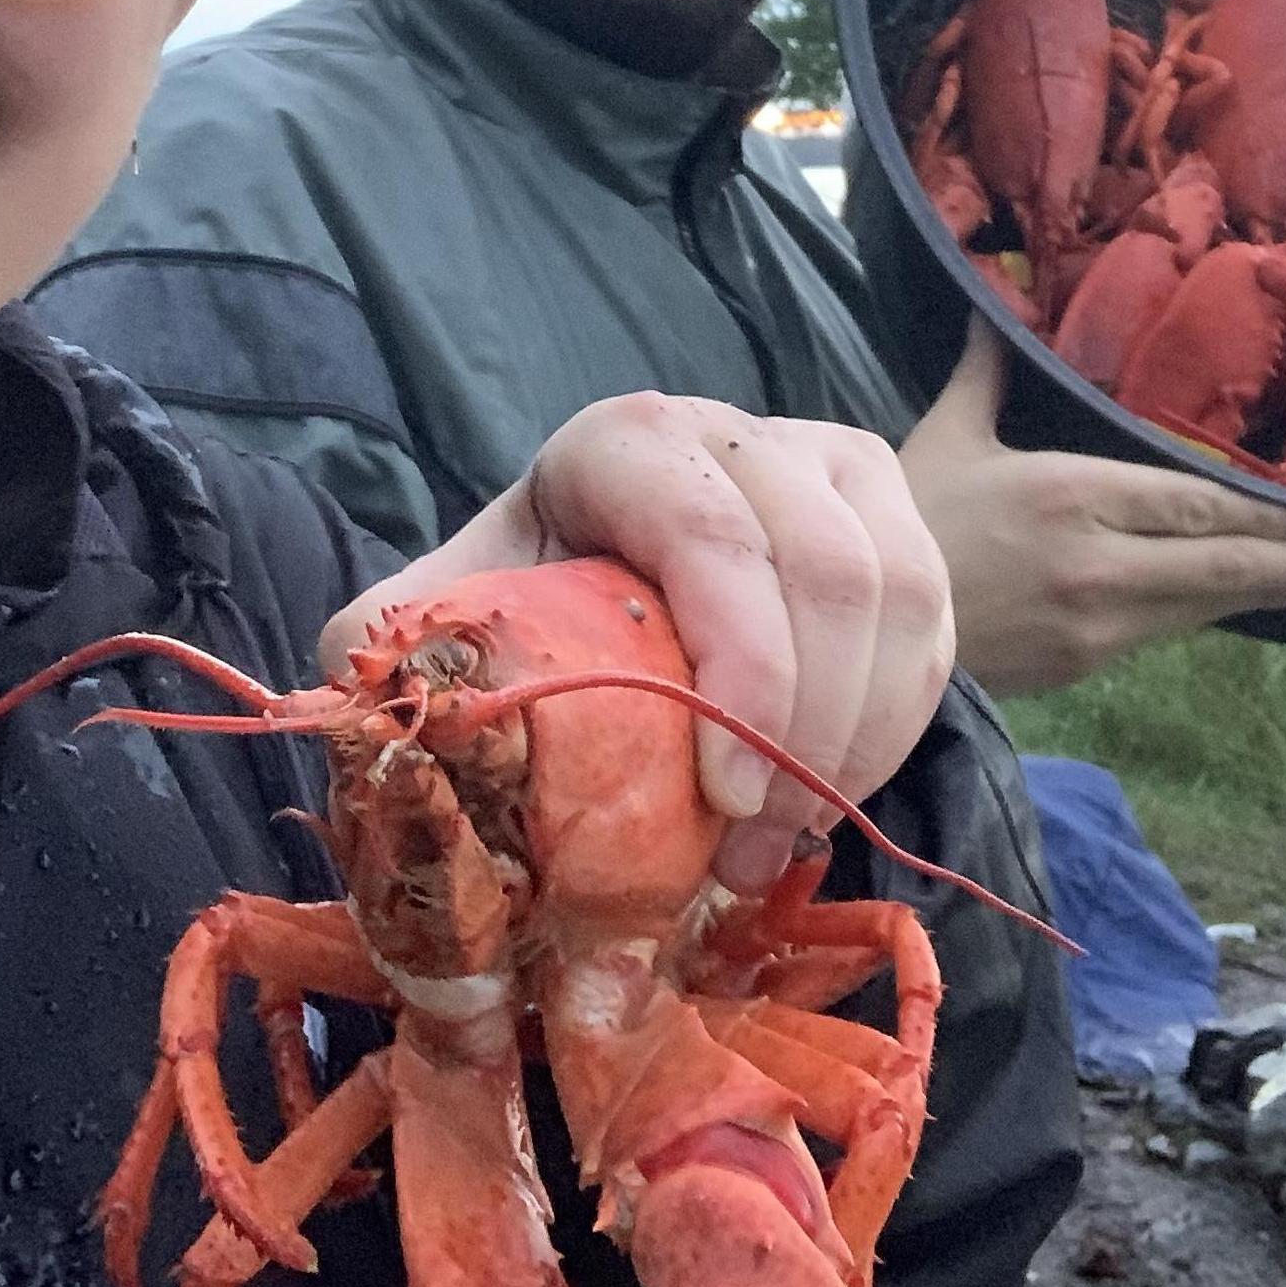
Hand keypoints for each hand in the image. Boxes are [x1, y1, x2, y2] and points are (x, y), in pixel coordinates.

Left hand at [322, 393, 954, 895]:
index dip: (740, 669)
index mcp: (623, 440)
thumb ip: (387, 643)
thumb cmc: (524, 596)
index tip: (721, 805)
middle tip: (751, 853)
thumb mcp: (441, 611)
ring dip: (861, 742)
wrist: (601, 572)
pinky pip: (937, 624)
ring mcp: (827, 463)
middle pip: (827, 569)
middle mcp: (736, 433)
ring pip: (901, 593)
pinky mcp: (892, 516)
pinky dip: (897, 726)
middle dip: (807, 732)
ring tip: (786, 839)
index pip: (712, 533)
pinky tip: (830, 792)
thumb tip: (348, 695)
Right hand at [901, 315, 1285, 696]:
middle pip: (1226, 562)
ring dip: (1273, 592)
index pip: (1195, 503)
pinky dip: (1211, 612)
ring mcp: (1099, 620)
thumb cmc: (906, 517)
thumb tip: (988, 305)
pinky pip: (1168, 631)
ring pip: (1207, 603)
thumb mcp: (945, 435)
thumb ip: (985, 372)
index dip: (1268, 511)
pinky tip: (1242, 604)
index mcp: (1069, 493)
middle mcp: (1100, 560)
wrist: (866, 620)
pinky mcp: (1087, 660)